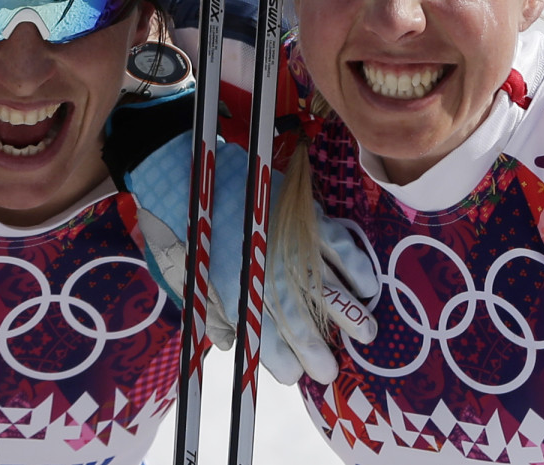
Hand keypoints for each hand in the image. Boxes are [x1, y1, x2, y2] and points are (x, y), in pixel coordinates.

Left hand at [125, 128, 376, 384]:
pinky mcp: (299, 210)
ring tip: (365, 335)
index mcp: (231, 285)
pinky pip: (336, 241)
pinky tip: (367, 286)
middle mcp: (262, 266)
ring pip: (323, 283)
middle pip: (297, 316)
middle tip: (330, 372)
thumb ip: (207, 308)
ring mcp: (284, 238)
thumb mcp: (181, 272)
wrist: (183, 166)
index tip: (294, 376)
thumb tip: (230, 344)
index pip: (262, 333)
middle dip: (316, 348)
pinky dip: (355, 263)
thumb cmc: (176, 223)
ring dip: (347, 312)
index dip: (279, 358)